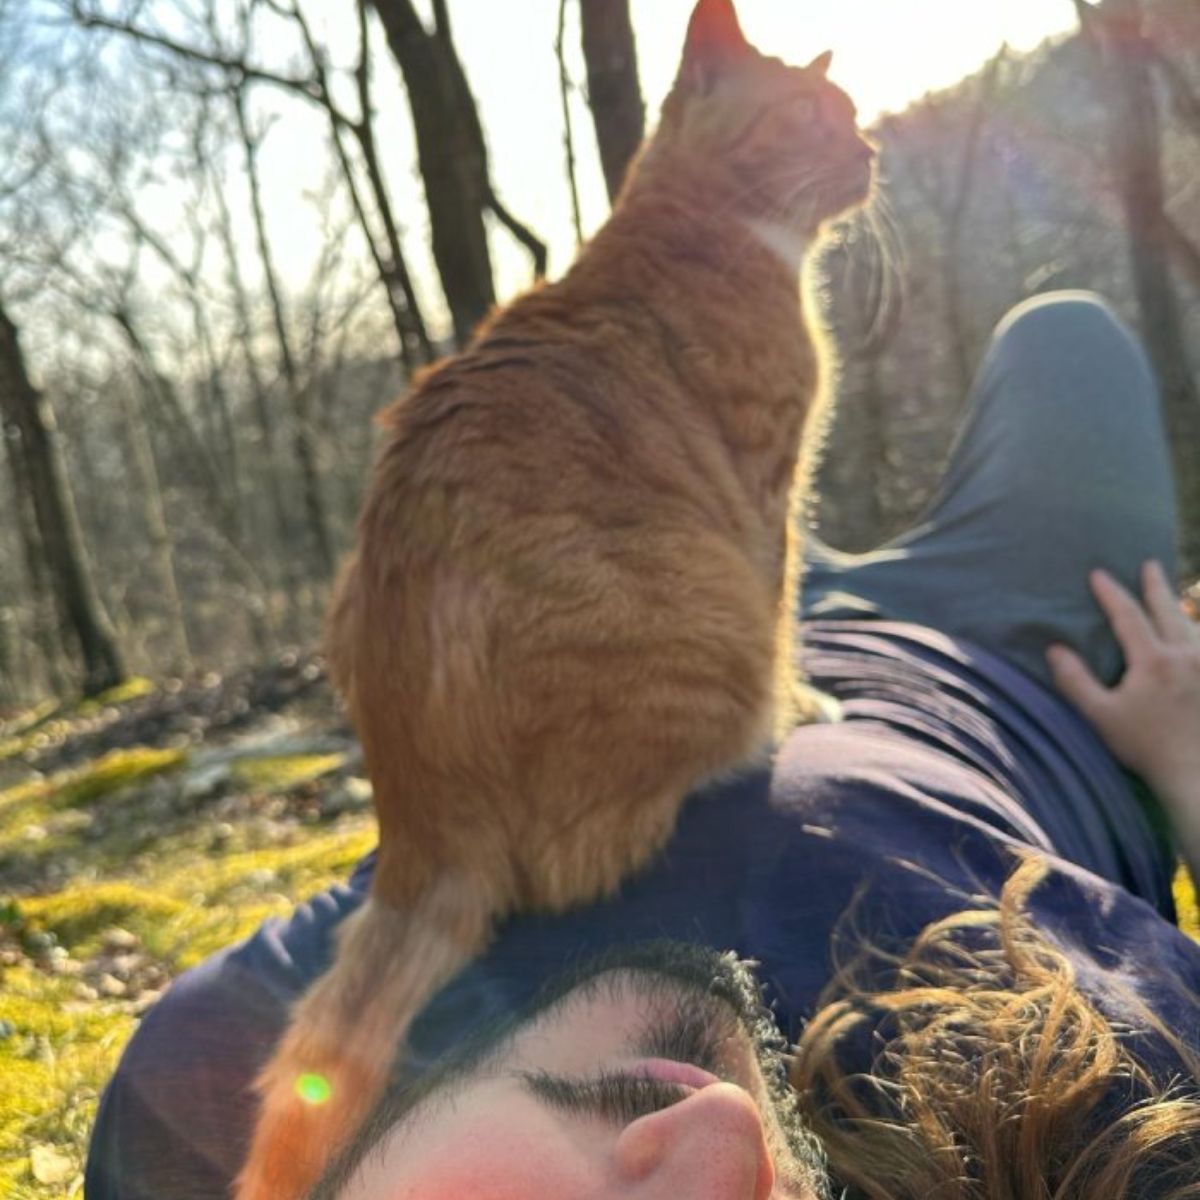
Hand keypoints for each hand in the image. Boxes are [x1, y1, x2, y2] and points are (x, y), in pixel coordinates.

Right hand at [1046, 561, 1199, 795]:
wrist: (1196, 774)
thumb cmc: (1146, 747)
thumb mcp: (1101, 716)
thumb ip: (1076, 681)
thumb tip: (1054, 650)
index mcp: (1154, 660)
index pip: (1129, 616)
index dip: (1111, 593)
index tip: (1098, 573)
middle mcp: (1187, 656)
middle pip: (1168, 611)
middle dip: (1156, 586)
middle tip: (1150, 565)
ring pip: (1194, 627)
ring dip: (1181, 609)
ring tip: (1175, 598)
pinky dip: (1198, 635)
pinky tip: (1194, 637)